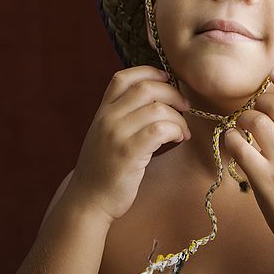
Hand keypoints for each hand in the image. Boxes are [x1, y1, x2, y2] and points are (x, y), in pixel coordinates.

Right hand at [70, 65, 190, 220]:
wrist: (88, 201)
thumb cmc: (104, 171)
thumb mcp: (106, 136)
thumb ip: (122, 117)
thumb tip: (156, 101)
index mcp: (102, 112)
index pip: (123, 77)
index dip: (149, 72)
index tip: (167, 78)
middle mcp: (107, 118)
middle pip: (146, 88)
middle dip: (173, 93)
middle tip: (185, 107)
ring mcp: (116, 134)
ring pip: (157, 108)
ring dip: (178, 117)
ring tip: (182, 132)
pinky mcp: (128, 153)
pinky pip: (160, 130)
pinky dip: (176, 130)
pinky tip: (179, 138)